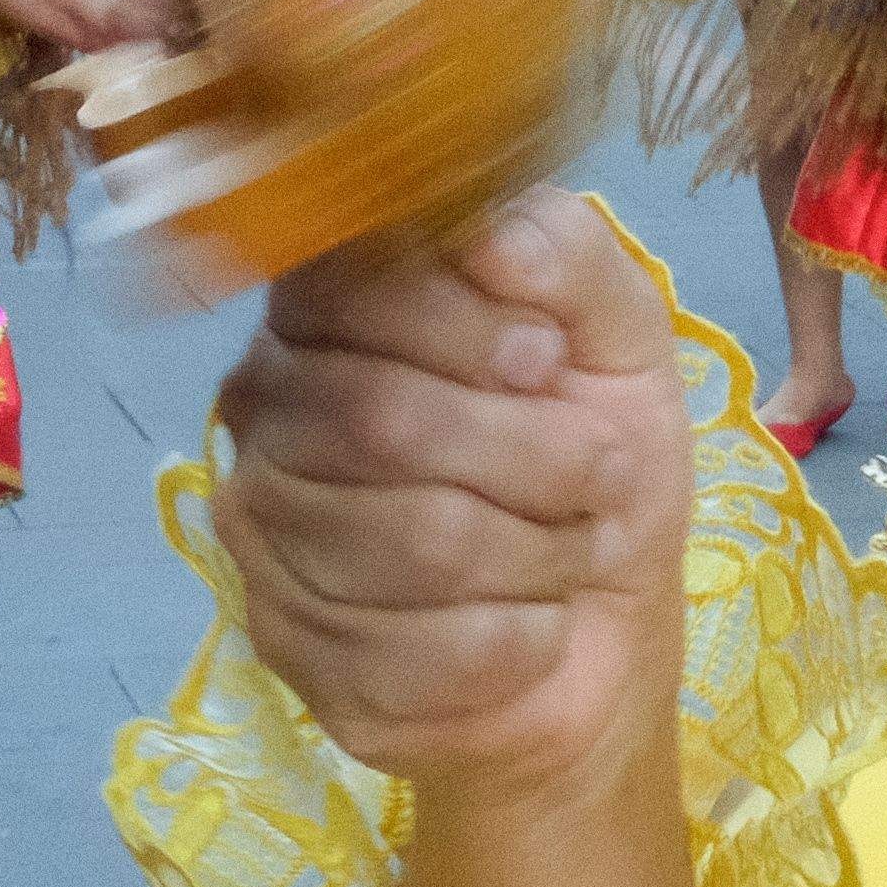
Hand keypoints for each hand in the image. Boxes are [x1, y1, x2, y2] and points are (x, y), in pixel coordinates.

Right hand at [212, 192, 693, 818]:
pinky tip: (534, 625)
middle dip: (534, 453)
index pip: (349, 288)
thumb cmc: (598, 458)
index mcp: (331, 308)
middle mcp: (268, 410)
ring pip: (411, 540)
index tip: (547, 358)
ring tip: (577, 549)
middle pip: (379, 418)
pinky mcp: (288, 648)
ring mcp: (264, 533)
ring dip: (540, 550)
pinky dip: (517, 639)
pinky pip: (413, 649)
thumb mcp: (621, 338)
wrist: (606, 625)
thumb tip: (495, 238)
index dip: (463, 325)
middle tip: (603, 474)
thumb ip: (567, 258)